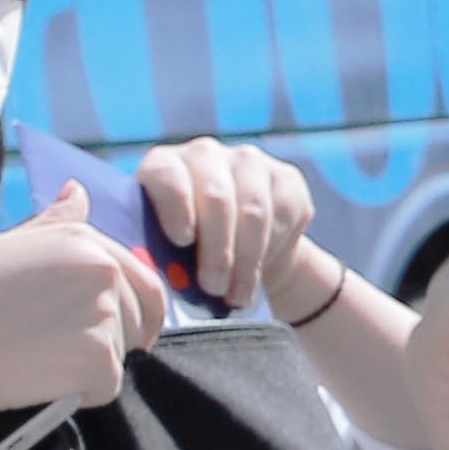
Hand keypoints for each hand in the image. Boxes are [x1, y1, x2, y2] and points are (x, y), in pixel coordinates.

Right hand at [0, 188, 166, 423]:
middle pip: (135, 319)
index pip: (141, 279)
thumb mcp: (9, 246)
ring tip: (33, 358)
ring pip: (120, 352)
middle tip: (53, 349)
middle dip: (106, 339)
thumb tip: (78, 191)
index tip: (129, 330)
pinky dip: (77, 393)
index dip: (137, 310)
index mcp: (84, 241)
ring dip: (87, 365)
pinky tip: (35, 378)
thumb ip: (54, 224)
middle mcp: (103, 270)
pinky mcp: (100, 361)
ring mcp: (105, 314)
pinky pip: (105, 387)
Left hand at [133, 136, 332, 316]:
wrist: (240, 250)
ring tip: (237, 296)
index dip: (175, 207)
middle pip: (217, 198)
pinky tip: (259, 274)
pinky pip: (285, 214)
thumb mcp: (165, 252)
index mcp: (163, 165)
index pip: (167, 175)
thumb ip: (161, 257)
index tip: (181, 241)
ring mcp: (249, 162)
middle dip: (217, 250)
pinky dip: (273, 251)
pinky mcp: (287, 177)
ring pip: (254, 211)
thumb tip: (166, 280)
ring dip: (246, 261)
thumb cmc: (187, 253)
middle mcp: (205, 154)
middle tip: (213, 288)